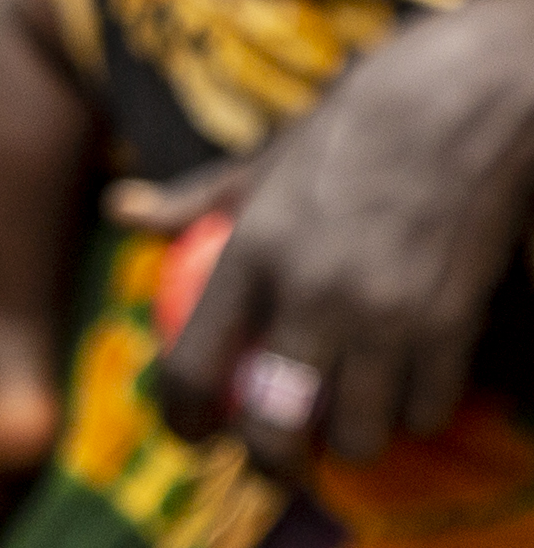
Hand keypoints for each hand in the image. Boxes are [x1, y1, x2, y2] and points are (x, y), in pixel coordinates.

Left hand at [146, 0, 533, 471]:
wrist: (450, 109)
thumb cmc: (343, 134)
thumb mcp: (257, 163)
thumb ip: (191, 202)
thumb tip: (119, 212)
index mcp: (251, 254)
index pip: (196, 366)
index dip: (184, 417)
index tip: (189, 431)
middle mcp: (312, 295)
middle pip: (276, 428)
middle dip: (269, 460)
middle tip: (271, 454)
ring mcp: (385, 317)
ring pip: (359, 435)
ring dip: (346, 441)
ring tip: (339, 421)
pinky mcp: (448, 327)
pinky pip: (426, 410)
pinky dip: (410, 414)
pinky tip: (399, 393)